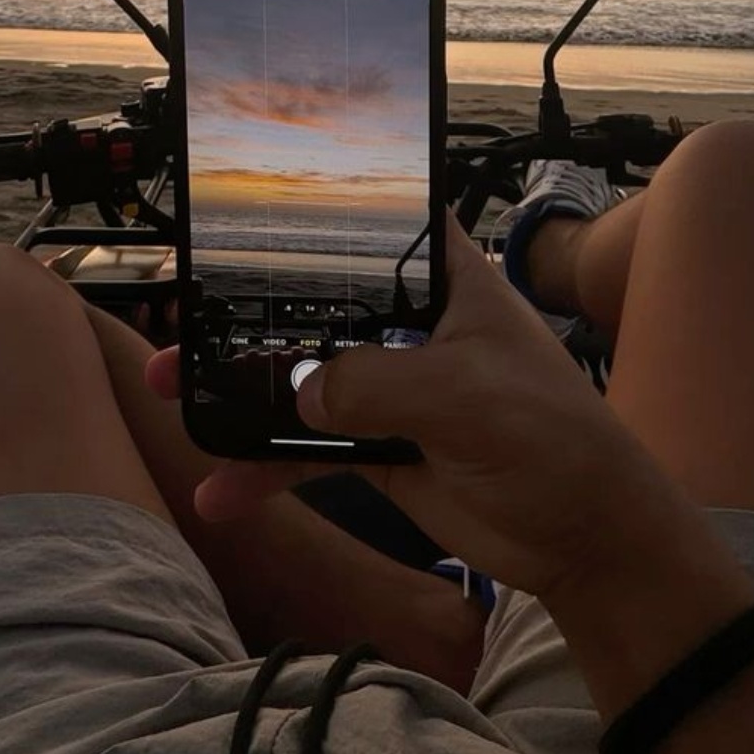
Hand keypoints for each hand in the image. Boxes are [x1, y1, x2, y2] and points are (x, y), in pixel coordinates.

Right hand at [146, 211, 669, 601]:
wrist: (584, 541)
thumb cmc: (551, 440)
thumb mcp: (467, 396)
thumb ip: (377, 383)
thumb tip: (299, 392)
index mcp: (444, 279)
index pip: (371, 224)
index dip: (311, 216)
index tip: (235, 211)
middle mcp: (410, 324)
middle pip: (314, 303)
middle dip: (244, 313)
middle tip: (177, 318)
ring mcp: (390, 387)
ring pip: (298, 379)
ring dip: (237, 391)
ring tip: (168, 397)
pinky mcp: (378, 447)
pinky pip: (305, 450)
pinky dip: (264, 468)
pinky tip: (221, 492)